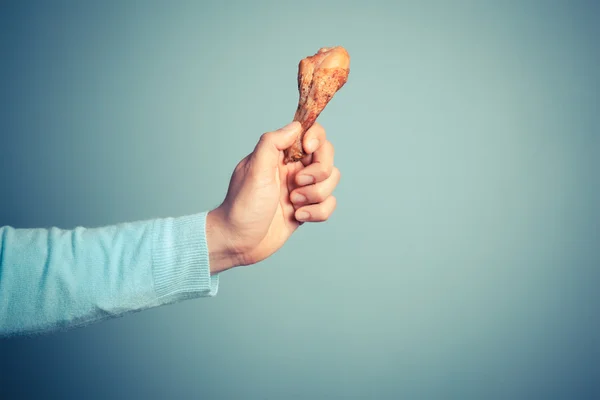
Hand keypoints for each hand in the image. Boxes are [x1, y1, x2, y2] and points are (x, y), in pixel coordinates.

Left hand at [206, 121, 339, 273]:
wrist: (239, 241)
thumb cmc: (242, 206)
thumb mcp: (254, 169)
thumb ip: (273, 142)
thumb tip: (295, 126)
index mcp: (280, 155)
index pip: (311, 134)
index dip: (316, 138)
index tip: (307, 149)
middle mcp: (293, 169)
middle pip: (327, 157)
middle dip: (319, 172)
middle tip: (297, 184)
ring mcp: (302, 189)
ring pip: (330, 182)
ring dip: (315, 195)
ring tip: (293, 204)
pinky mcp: (307, 209)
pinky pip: (328, 205)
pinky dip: (317, 212)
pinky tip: (297, 217)